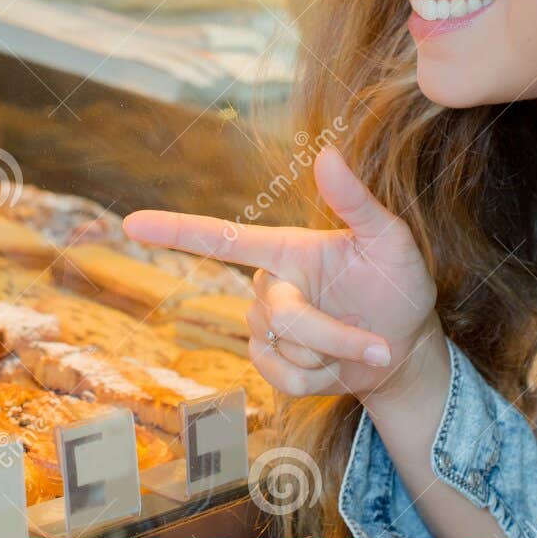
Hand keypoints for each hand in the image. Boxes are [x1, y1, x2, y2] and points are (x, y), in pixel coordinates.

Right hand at [123, 145, 440, 401]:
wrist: (405, 350)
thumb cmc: (400, 284)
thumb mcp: (392, 239)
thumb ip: (356, 201)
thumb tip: (327, 154)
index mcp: (285, 249)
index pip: (220, 238)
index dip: (173, 231)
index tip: (131, 223)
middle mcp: (269, 285)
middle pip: (278, 315)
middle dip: (332, 335)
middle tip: (378, 342)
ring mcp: (268, 327)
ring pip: (284, 350)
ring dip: (332, 358)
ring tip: (363, 346)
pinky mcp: (274, 364)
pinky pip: (283, 380)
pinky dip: (321, 383)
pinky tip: (340, 369)